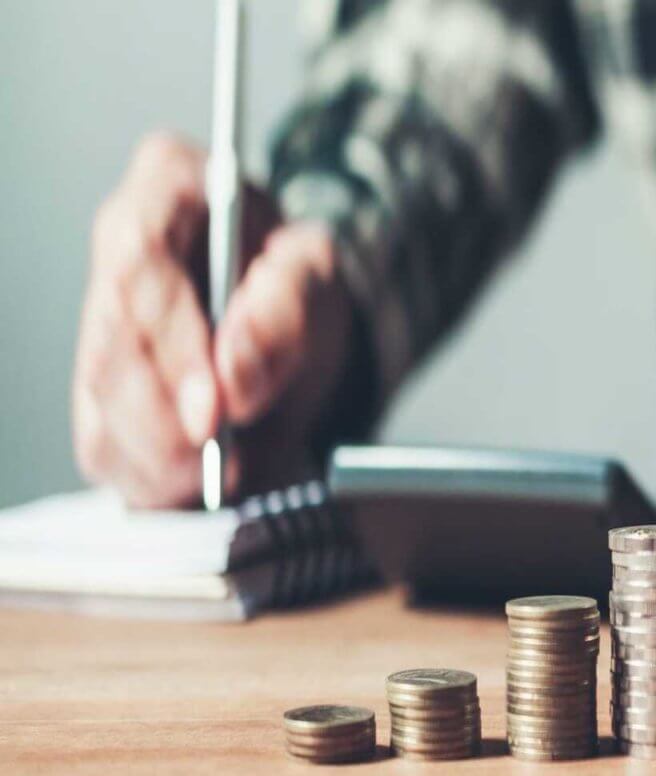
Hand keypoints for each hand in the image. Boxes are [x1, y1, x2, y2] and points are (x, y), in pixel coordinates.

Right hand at [73, 132, 351, 506]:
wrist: (297, 319)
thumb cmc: (301, 281)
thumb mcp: (322, 277)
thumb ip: (288, 310)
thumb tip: (234, 376)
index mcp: (167, 185)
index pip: (139, 259)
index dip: (169, 341)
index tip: (213, 409)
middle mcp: (118, 246)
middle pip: (112, 343)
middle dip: (166, 416)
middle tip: (220, 458)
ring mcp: (98, 315)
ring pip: (99, 399)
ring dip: (160, 452)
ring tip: (220, 469)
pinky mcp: (97, 382)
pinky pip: (102, 442)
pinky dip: (151, 472)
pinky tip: (196, 474)